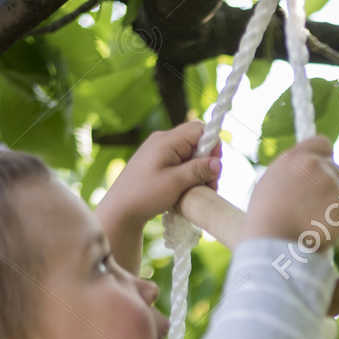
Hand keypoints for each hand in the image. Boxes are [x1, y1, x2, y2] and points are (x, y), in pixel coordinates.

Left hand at [99, 119, 222, 233]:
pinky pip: (180, 162)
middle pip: (196, 141)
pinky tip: (185, 189)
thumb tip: (218, 163)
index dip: (211, 145)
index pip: (199, 129)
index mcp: (166, 140)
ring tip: (196, 190)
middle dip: (206, 161)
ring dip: (198, 170)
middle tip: (208, 184)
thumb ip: (197, 170)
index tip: (213, 167)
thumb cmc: (145, 195)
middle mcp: (162, 140)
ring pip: (189, 153)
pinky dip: (187, 174)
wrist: (120, 209)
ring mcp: (159, 151)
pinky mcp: (157, 162)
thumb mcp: (175, 183)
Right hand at [245, 136, 338, 251]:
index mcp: (298, 158)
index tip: (322, 166)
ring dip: (331, 206)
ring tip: (308, 221)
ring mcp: (334, 191)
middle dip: (328, 183)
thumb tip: (311, 162)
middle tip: (309, 204)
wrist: (272, 245)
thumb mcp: (271, 181)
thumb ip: (293, 168)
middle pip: (335, 169)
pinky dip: (335, 225)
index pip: (323, 143)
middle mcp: (318, 169)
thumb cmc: (265, 216)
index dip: (323, 156)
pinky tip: (317, 232)